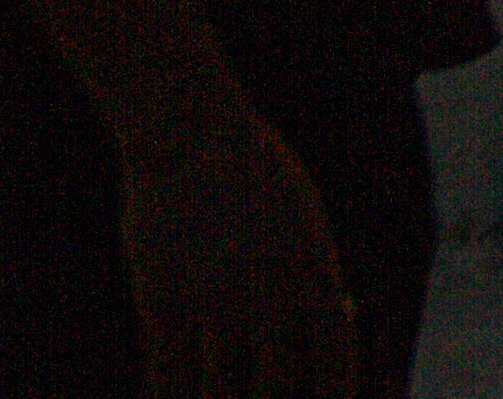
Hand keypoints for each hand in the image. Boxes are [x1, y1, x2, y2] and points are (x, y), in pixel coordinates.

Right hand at [112, 101, 359, 398]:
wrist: (190, 130)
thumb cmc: (252, 175)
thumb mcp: (302, 219)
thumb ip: (317, 274)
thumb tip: (338, 315)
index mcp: (312, 269)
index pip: (334, 353)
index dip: (335, 392)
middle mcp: (268, 294)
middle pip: (274, 386)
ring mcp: (214, 300)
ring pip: (218, 392)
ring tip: (213, 397)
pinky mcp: (163, 301)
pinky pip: (166, 378)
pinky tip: (168, 398)